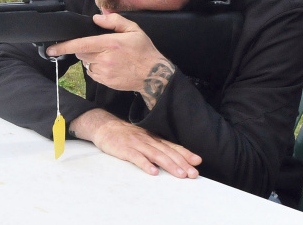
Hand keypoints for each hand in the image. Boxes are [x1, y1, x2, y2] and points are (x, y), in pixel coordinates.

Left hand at [47, 13, 174, 108]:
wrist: (153, 75)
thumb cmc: (144, 51)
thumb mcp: (134, 30)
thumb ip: (114, 21)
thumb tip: (97, 18)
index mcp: (110, 44)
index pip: (81, 44)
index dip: (63, 47)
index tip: (51, 49)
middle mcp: (104, 59)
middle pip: (80, 53)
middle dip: (84, 48)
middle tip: (99, 46)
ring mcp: (104, 72)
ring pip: (86, 63)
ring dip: (91, 59)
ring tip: (109, 57)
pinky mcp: (104, 81)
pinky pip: (92, 73)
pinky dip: (96, 68)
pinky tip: (110, 65)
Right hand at [71, 109, 201, 177]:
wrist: (104, 126)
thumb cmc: (125, 136)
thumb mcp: (143, 139)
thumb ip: (156, 148)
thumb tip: (174, 159)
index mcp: (153, 139)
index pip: (172, 147)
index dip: (185, 154)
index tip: (197, 162)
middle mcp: (148, 141)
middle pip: (168, 152)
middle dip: (182, 163)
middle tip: (193, 174)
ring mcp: (136, 144)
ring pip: (156, 155)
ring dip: (169, 165)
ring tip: (180, 175)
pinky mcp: (124, 149)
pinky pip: (136, 157)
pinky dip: (146, 164)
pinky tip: (153, 172)